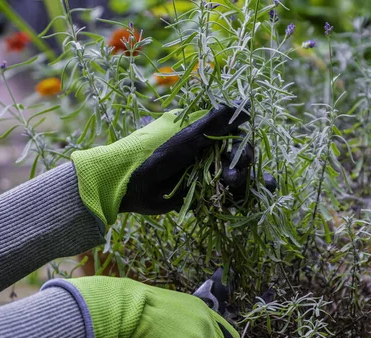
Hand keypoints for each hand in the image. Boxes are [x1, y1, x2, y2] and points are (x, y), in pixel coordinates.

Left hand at [71, 104, 250, 226]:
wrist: (125, 186)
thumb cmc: (152, 154)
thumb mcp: (185, 136)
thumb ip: (215, 123)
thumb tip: (246, 104)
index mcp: (201, 131)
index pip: (233, 136)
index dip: (242, 146)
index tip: (244, 156)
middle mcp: (203, 151)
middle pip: (236, 158)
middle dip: (240, 167)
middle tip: (233, 177)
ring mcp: (201, 172)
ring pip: (231, 177)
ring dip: (238, 183)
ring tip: (229, 187)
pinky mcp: (197, 193)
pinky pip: (221, 195)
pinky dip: (232, 198)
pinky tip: (239, 200)